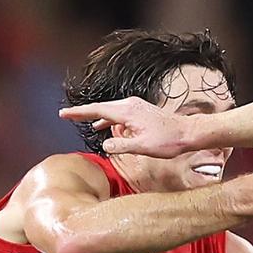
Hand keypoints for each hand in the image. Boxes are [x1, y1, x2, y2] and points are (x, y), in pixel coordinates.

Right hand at [60, 96, 190, 157]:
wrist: (189, 133)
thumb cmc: (169, 140)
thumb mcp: (143, 147)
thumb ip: (121, 146)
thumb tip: (105, 145)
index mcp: (127, 112)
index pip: (96, 110)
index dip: (79, 112)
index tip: (63, 113)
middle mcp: (130, 105)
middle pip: (101, 107)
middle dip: (84, 113)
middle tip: (67, 115)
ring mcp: (136, 106)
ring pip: (111, 111)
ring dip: (99, 117)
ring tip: (86, 124)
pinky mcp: (142, 111)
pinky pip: (120, 114)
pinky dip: (111, 120)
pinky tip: (107, 127)